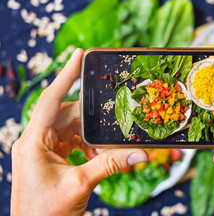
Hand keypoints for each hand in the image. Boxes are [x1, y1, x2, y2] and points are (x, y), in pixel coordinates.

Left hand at [11, 49, 147, 215]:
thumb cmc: (46, 213)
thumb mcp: (81, 184)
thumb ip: (111, 165)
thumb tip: (141, 153)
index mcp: (33, 141)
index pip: (50, 99)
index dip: (65, 74)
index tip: (79, 54)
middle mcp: (35, 140)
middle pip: (68, 115)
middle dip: (92, 120)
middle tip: (113, 120)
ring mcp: (43, 149)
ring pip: (72, 128)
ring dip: (92, 136)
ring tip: (107, 146)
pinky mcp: (51, 157)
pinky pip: (72, 141)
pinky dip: (88, 145)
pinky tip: (99, 154)